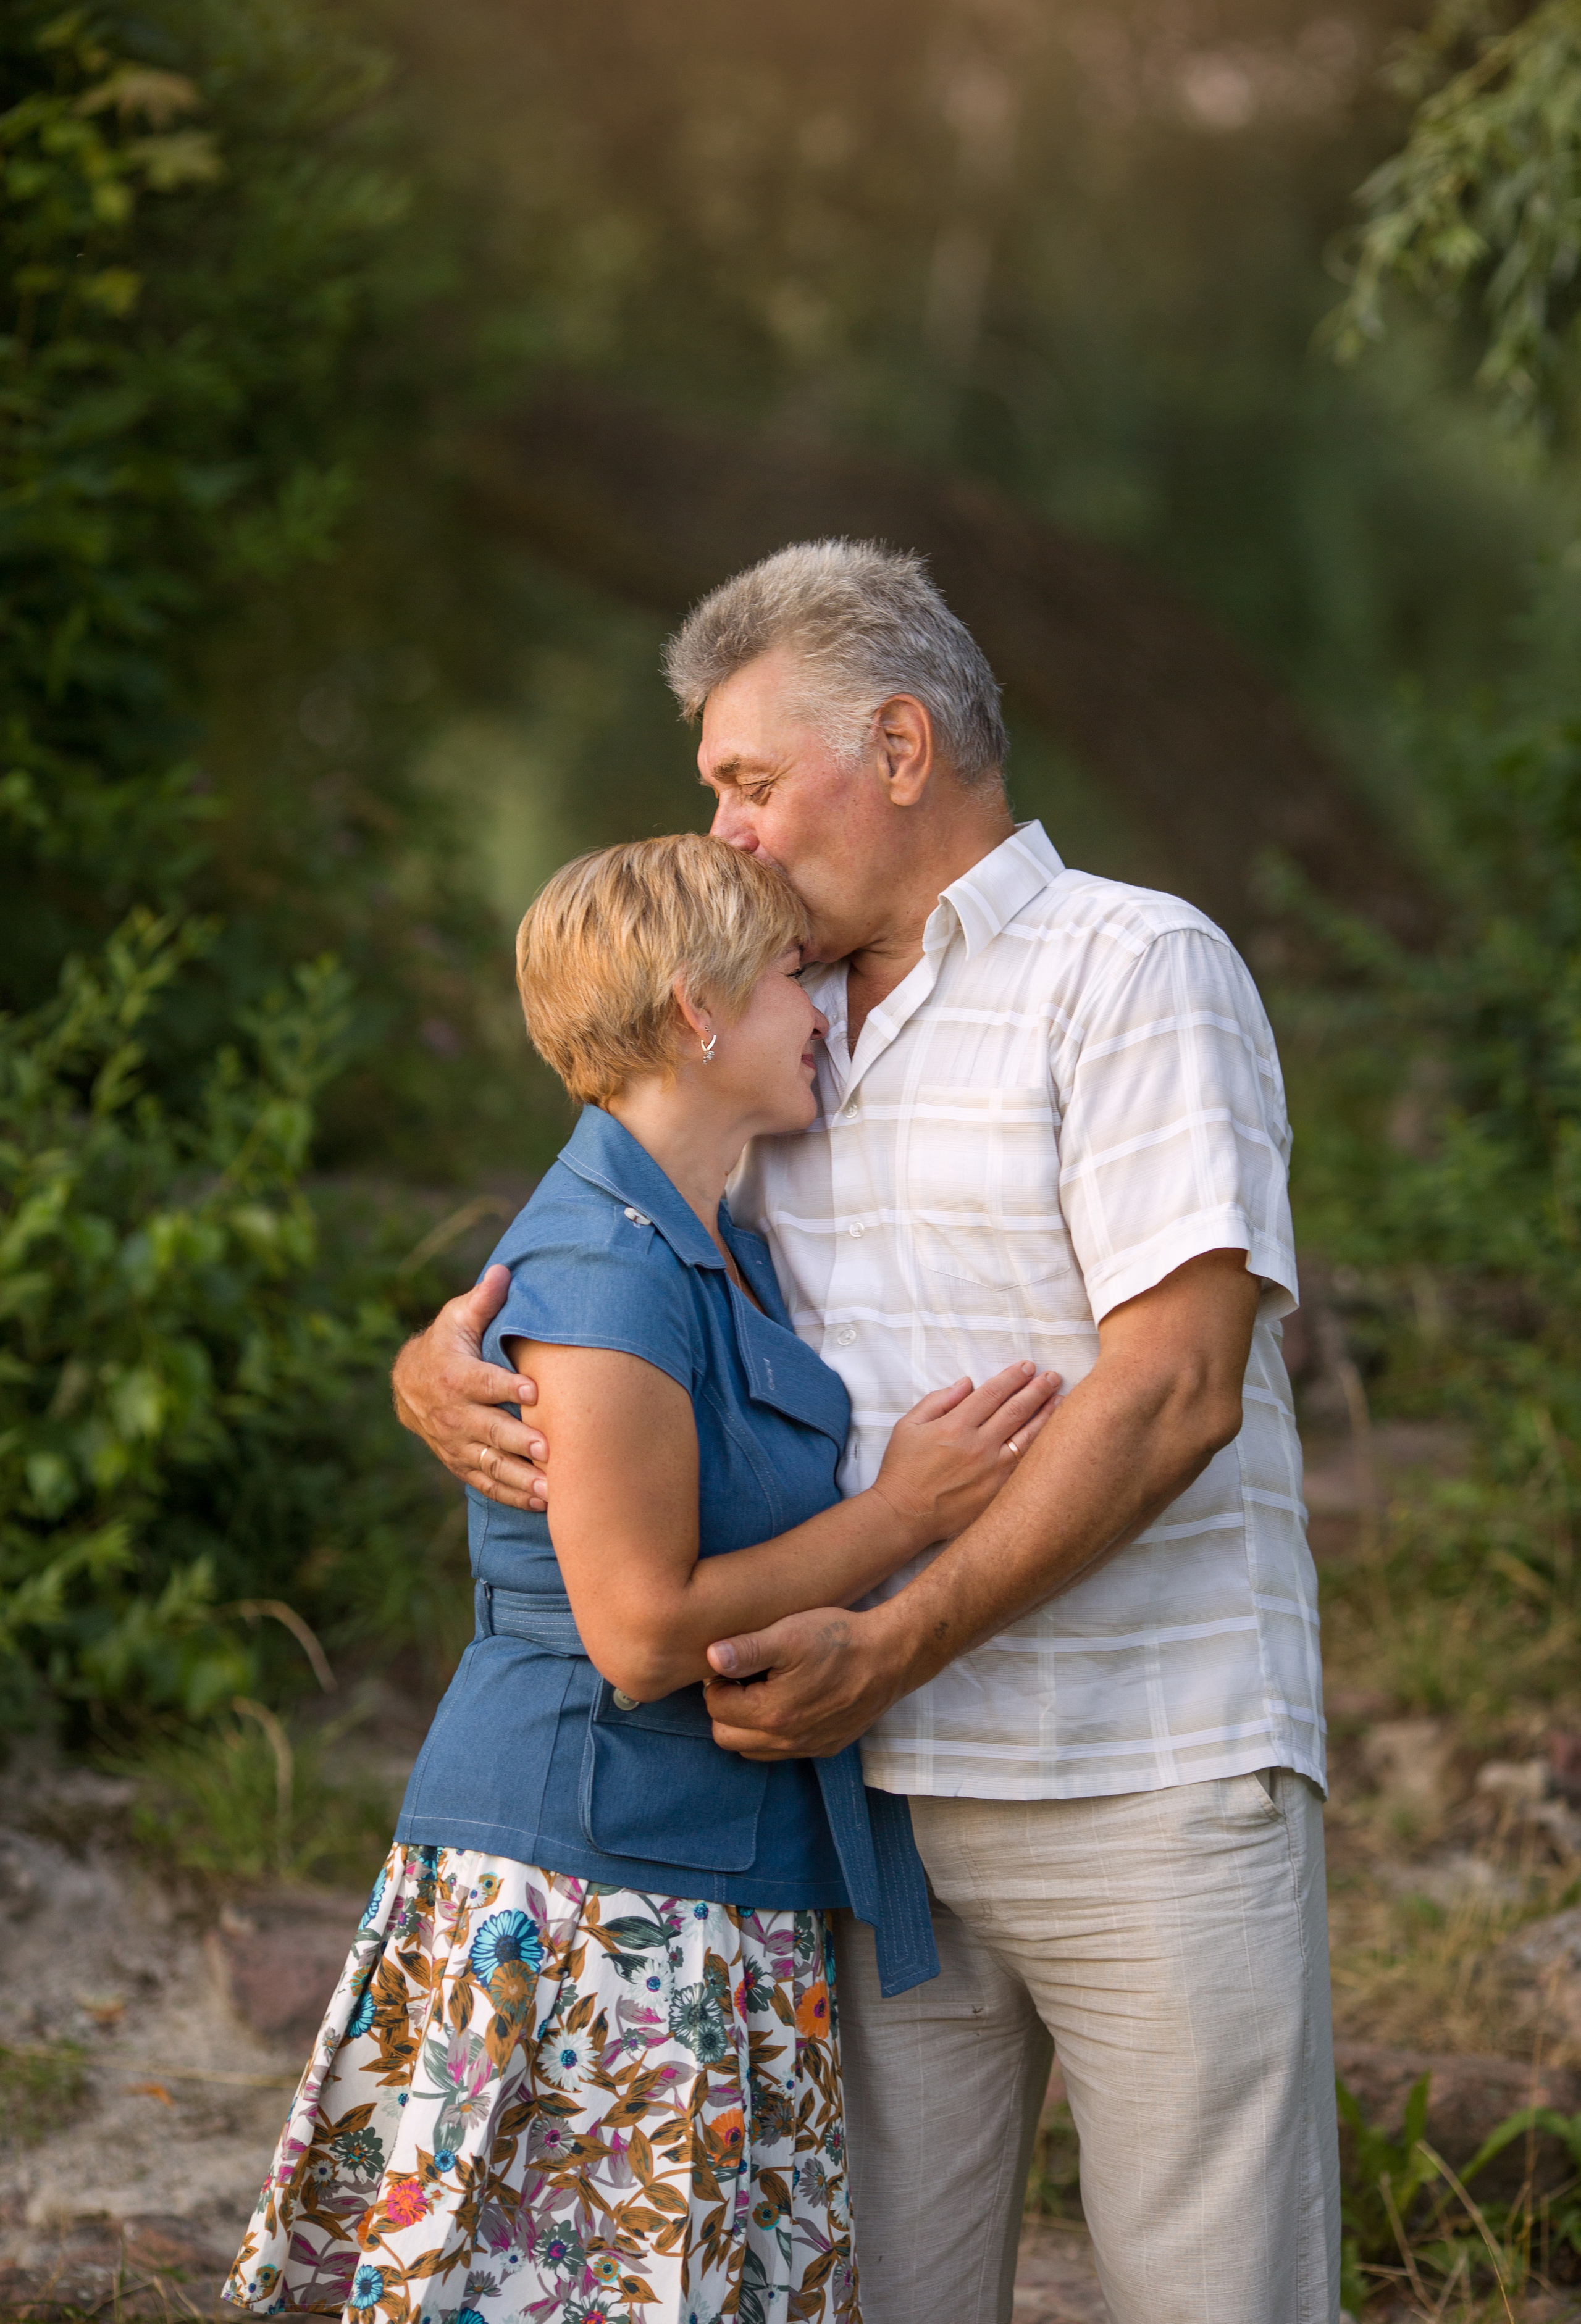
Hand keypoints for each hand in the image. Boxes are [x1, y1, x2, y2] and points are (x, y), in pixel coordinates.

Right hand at [390, 1265, 548, 1509]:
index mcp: (453, 1375)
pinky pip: (486, 1483)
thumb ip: (483, 1300)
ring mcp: (456, 1443)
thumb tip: (503, 1272)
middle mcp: (453, 1414)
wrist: (410, 1382)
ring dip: (521, 1477)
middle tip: (548, 1448)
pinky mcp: (461, 1463)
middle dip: (518, 1441)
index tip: (534, 1391)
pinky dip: (513, 1494)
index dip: (506, 1387)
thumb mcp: (458, 1317)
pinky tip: (543, 1501)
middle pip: (489, 1430)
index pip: (482, 1382)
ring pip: (490, 1464)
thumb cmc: (447, 1342)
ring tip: (552, 1486)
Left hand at [703, 1605, 904, 1758]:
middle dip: (727, 1708)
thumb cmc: (839, 1640)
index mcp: (772, 1713)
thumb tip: (710, 1657)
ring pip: (753, 1749)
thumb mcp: (790, 1634)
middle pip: (727, 1736)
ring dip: (748, 1724)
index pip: (716, 1707)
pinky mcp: (826, 1747)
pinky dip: (775, 1733)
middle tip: (744, 1678)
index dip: (718, 1681)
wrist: (891, 1656)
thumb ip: (746, 1649)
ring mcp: (808, 1748)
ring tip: (765, 1689)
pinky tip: (789, 1702)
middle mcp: (787, 1740)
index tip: (734, 1663)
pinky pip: (783, 1751)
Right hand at [871, 1361, 1059, 1546]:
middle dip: (1037, 1390)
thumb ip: (938, 1400)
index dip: (1013, 1377)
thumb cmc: (902, 1469)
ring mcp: (992, 1471)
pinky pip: (1025, 1465)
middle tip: (1053, 1376)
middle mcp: (978, 1446)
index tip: (1028, 1366)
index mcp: (955, 1426)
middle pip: (1016, 1410)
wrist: (904, 1515)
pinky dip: (1040, 1448)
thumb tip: (967, 1383)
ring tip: (1061, 1400)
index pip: (992, 1393)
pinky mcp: (999, 1492)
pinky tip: (1052, 1437)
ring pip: (1028, 1437)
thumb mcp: (908, 1426)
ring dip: (1047, 1415)